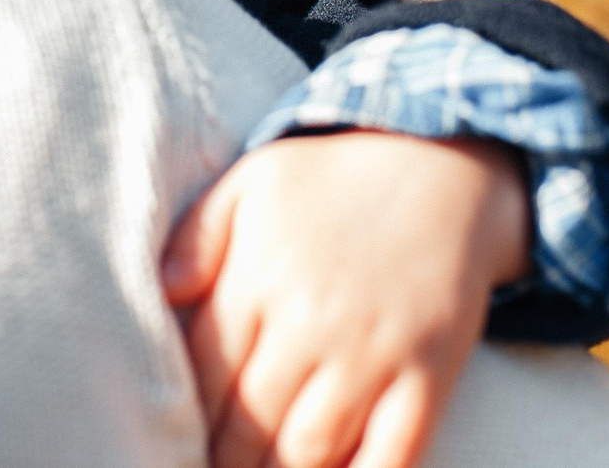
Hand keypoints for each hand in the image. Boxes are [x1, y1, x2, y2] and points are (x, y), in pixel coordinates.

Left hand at [162, 130, 531, 467]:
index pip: (205, 372)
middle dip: (226, 458)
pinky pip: (392, 454)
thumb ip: (197, 236)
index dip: (189, 414)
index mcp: (261, 277)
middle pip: (251, 421)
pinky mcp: (430, 375)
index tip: (180, 435)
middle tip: (214, 466)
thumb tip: (161, 291)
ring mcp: (374, 352)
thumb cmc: (336, 181)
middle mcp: (313, 321)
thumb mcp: (254, 182)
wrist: (446, 171)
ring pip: (312, 449)